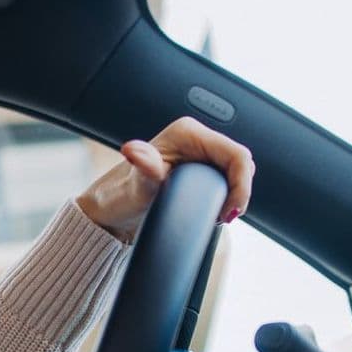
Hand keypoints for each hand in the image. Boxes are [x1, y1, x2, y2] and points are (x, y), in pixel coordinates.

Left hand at [76, 115, 254, 242]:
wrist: (109, 212)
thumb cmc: (119, 196)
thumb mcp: (135, 187)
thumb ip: (144, 170)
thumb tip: (133, 150)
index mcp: (188, 133)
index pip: (236, 154)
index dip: (242, 183)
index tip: (230, 211)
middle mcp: (195, 140)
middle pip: (239, 162)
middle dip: (239, 190)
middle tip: (224, 217)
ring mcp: (197, 154)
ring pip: (234, 171)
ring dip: (234, 193)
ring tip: (220, 216)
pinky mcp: (197, 169)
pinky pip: (224, 178)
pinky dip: (227, 195)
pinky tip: (216, 212)